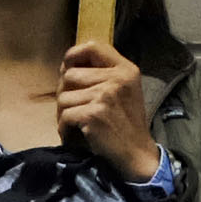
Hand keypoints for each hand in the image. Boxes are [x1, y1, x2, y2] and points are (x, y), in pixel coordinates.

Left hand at [56, 38, 160, 182]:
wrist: (137, 154)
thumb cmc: (126, 124)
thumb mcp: (125, 91)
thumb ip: (104, 74)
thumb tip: (67, 66)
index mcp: (126, 70)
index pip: (93, 47)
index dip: (74, 55)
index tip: (67, 68)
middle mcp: (117, 78)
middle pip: (70, 74)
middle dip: (65, 92)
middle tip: (73, 108)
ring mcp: (105, 95)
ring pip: (64, 96)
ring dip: (64, 113)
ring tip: (75, 124)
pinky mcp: (94, 113)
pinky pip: (65, 114)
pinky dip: (64, 127)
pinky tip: (73, 134)